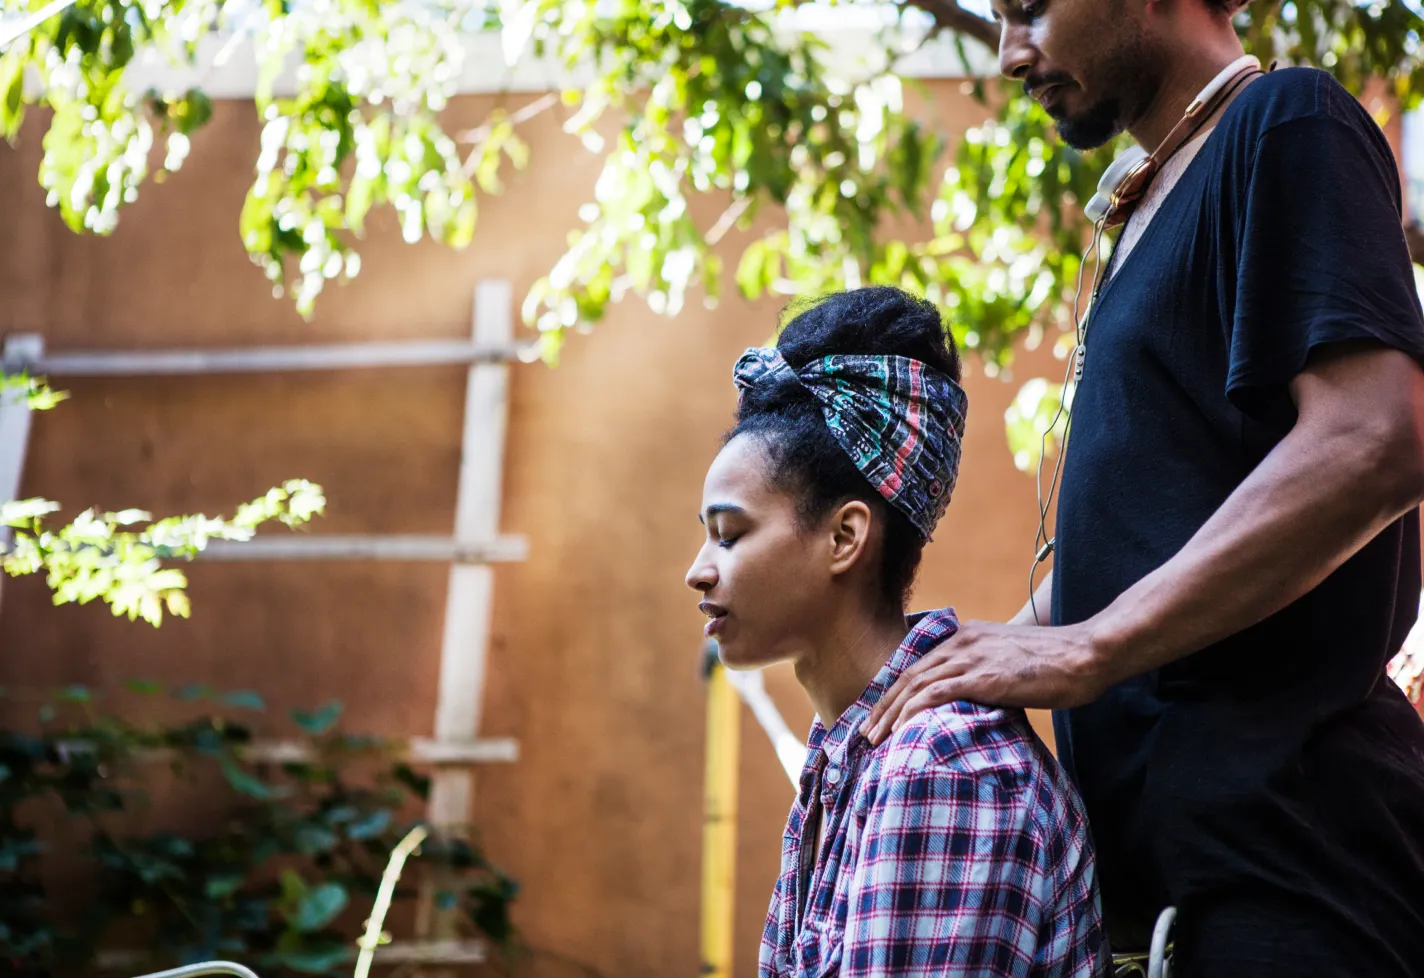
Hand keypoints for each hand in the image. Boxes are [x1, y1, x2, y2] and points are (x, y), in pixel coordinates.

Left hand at [859, 619, 1107, 744]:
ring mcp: (971, 657)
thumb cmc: (1056, 664)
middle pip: (907, 674)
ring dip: (890, 713)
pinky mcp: (984, 676)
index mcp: (965, 636)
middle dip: (882, 705)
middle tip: (865, 733)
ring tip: (874, 738)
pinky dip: (913, 711)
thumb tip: (972, 702)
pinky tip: (900, 730)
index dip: (893, 691)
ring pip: (915, 684)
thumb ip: (986, 674)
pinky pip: (937, 693)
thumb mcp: (1010, 662)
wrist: (1086, 654)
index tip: (878, 715)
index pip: (917, 664)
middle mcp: (961, 641)